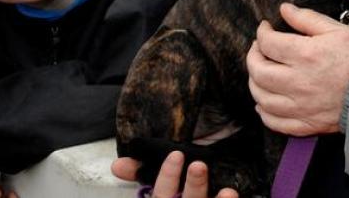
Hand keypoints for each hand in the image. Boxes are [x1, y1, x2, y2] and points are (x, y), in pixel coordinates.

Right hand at [110, 152, 237, 197]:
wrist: (197, 196)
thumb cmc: (175, 188)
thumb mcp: (161, 181)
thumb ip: (139, 173)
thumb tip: (118, 164)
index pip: (163, 194)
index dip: (167, 177)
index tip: (176, 155)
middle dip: (193, 186)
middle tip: (199, 165)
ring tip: (225, 188)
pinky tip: (231, 194)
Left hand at [247, 3, 348, 135]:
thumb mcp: (337, 29)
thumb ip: (306, 18)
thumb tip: (284, 9)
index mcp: (305, 55)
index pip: (268, 43)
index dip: (262, 32)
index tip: (265, 28)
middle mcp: (298, 82)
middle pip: (258, 71)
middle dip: (253, 55)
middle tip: (258, 48)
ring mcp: (300, 106)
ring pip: (261, 97)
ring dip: (255, 82)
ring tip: (260, 72)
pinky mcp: (307, 124)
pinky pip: (275, 122)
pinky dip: (264, 112)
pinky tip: (264, 103)